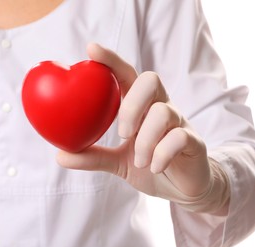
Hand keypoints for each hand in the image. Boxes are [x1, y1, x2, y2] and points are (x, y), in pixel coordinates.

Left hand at [57, 43, 217, 208]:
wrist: (183, 189)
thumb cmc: (151, 167)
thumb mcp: (119, 163)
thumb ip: (94, 156)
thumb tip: (60, 155)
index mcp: (142, 108)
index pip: (128, 75)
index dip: (112, 60)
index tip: (91, 49)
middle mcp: (162, 108)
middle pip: (150, 80)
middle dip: (132, 104)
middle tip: (122, 133)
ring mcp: (180, 123)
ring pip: (164, 111)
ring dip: (146, 139)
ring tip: (140, 162)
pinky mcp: (194, 142)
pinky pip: (179, 137)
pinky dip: (162, 154)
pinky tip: (155, 168)